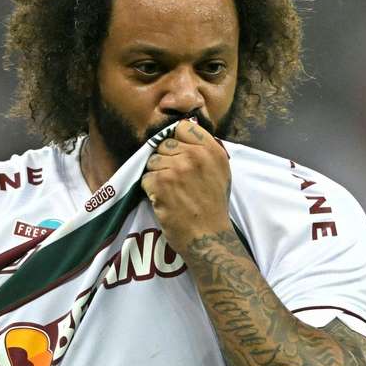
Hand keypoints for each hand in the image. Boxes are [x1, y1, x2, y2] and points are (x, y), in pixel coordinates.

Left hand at [142, 118, 231, 253]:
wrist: (209, 237)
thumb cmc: (213, 207)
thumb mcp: (219, 172)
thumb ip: (203, 151)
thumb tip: (180, 134)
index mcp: (212, 150)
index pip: (183, 127)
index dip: (177, 141)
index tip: (179, 156)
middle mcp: (196, 155)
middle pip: (164, 144)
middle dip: (165, 160)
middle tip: (175, 181)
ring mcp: (177, 169)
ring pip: (152, 161)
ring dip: (156, 176)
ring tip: (170, 192)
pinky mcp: (161, 183)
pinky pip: (145, 178)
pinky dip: (150, 190)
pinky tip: (164, 200)